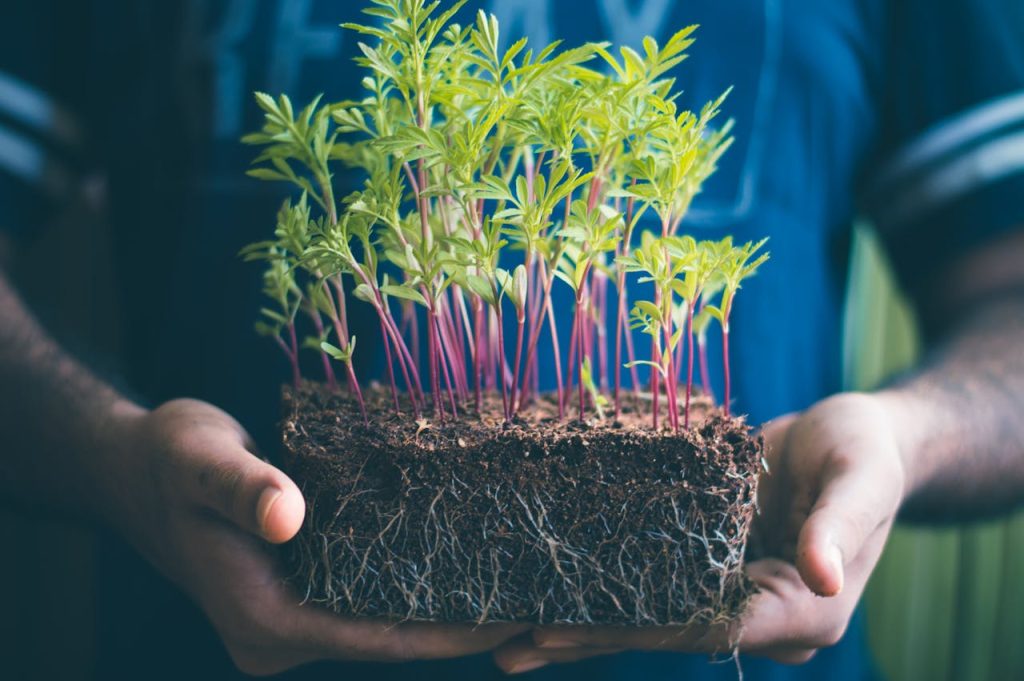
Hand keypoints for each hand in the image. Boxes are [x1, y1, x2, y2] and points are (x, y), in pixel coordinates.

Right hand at [106, 398, 525, 675]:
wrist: (132, 466)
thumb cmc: (165, 459)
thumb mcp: (200, 459)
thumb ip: (243, 488)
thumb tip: (286, 517)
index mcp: (260, 620)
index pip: (375, 639)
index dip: (448, 632)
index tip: (515, 617)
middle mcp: (276, 633)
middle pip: (386, 639)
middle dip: (459, 624)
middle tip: (536, 597)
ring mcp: (286, 618)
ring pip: (379, 622)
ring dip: (440, 606)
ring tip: (513, 579)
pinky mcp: (296, 594)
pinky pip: (364, 600)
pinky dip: (410, 585)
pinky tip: (458, 557)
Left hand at [493, 392, 906, 673]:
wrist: (856, 438)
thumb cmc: (866, 452)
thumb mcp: (860, 478)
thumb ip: (841, 527)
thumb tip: (824, 579)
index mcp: (802, 610)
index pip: (710, 629)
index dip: (639, 631)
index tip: (569, 629)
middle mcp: (760, 612)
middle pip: (666, 632)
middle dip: (591, 638)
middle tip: (511, 644)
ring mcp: (732, 589)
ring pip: (650, 614)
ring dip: (584, 624)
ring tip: (508, 637)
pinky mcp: (710, 561)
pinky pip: (653, 580)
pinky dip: (603, 586)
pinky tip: (550, 585)